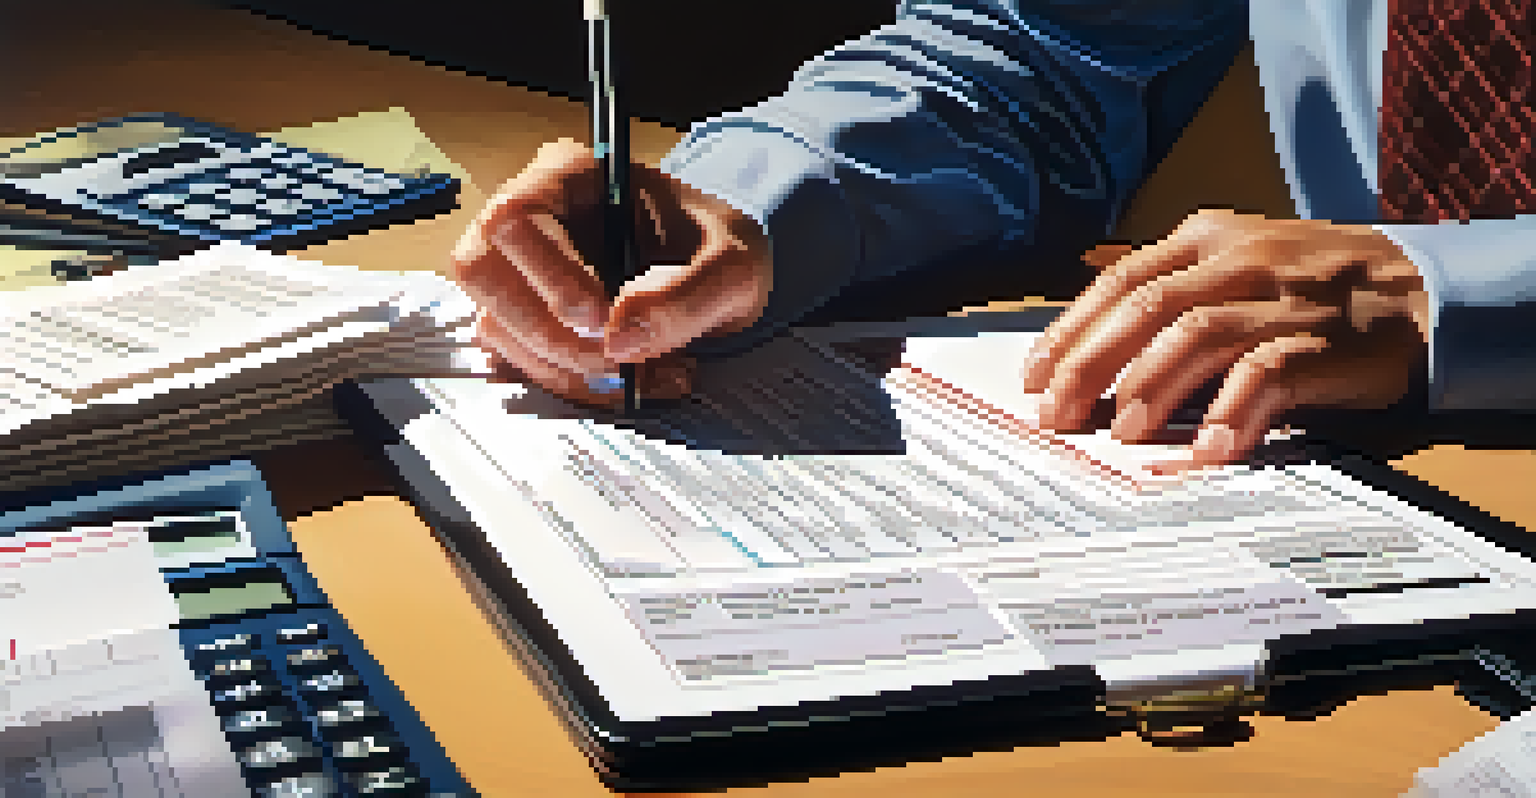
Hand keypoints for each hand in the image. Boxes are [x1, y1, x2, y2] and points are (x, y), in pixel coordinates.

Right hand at [450, 139, 772, 407]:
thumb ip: (688, 294)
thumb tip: (622, 335)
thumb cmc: (717, 249)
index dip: (548, 274)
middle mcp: (531, 219)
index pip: (516, 217)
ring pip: (496, 324)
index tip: (600, 318)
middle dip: (546, 332)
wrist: (718, 277)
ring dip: (563, 367)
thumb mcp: (733, 266)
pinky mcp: (524, 320)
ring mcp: (519, 272)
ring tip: (641, 375)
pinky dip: (567, 383)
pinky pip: (516, 359)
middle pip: (482, 272)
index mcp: (570, 176)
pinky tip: (624, 383)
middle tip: (615, 360)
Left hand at [1020, 208, 1431, 473]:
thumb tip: (1087, 358)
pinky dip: (1229, 412)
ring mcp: (1280, 300)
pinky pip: (1265, 376)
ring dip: (1149, 387)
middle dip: (1089, 364)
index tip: (1032, 377)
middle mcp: (1238, 261)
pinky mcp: (1322, 343)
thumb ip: (1169, 299)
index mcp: (1205, 239)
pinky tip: (1204, 448)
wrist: (1418, 289)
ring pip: (1196, 336)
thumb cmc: (1307, 288)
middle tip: (1056, 414)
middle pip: (1144, 308)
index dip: (1069, 331)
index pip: (1118, 281)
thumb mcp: (1233, 268)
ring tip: (1120, 432)